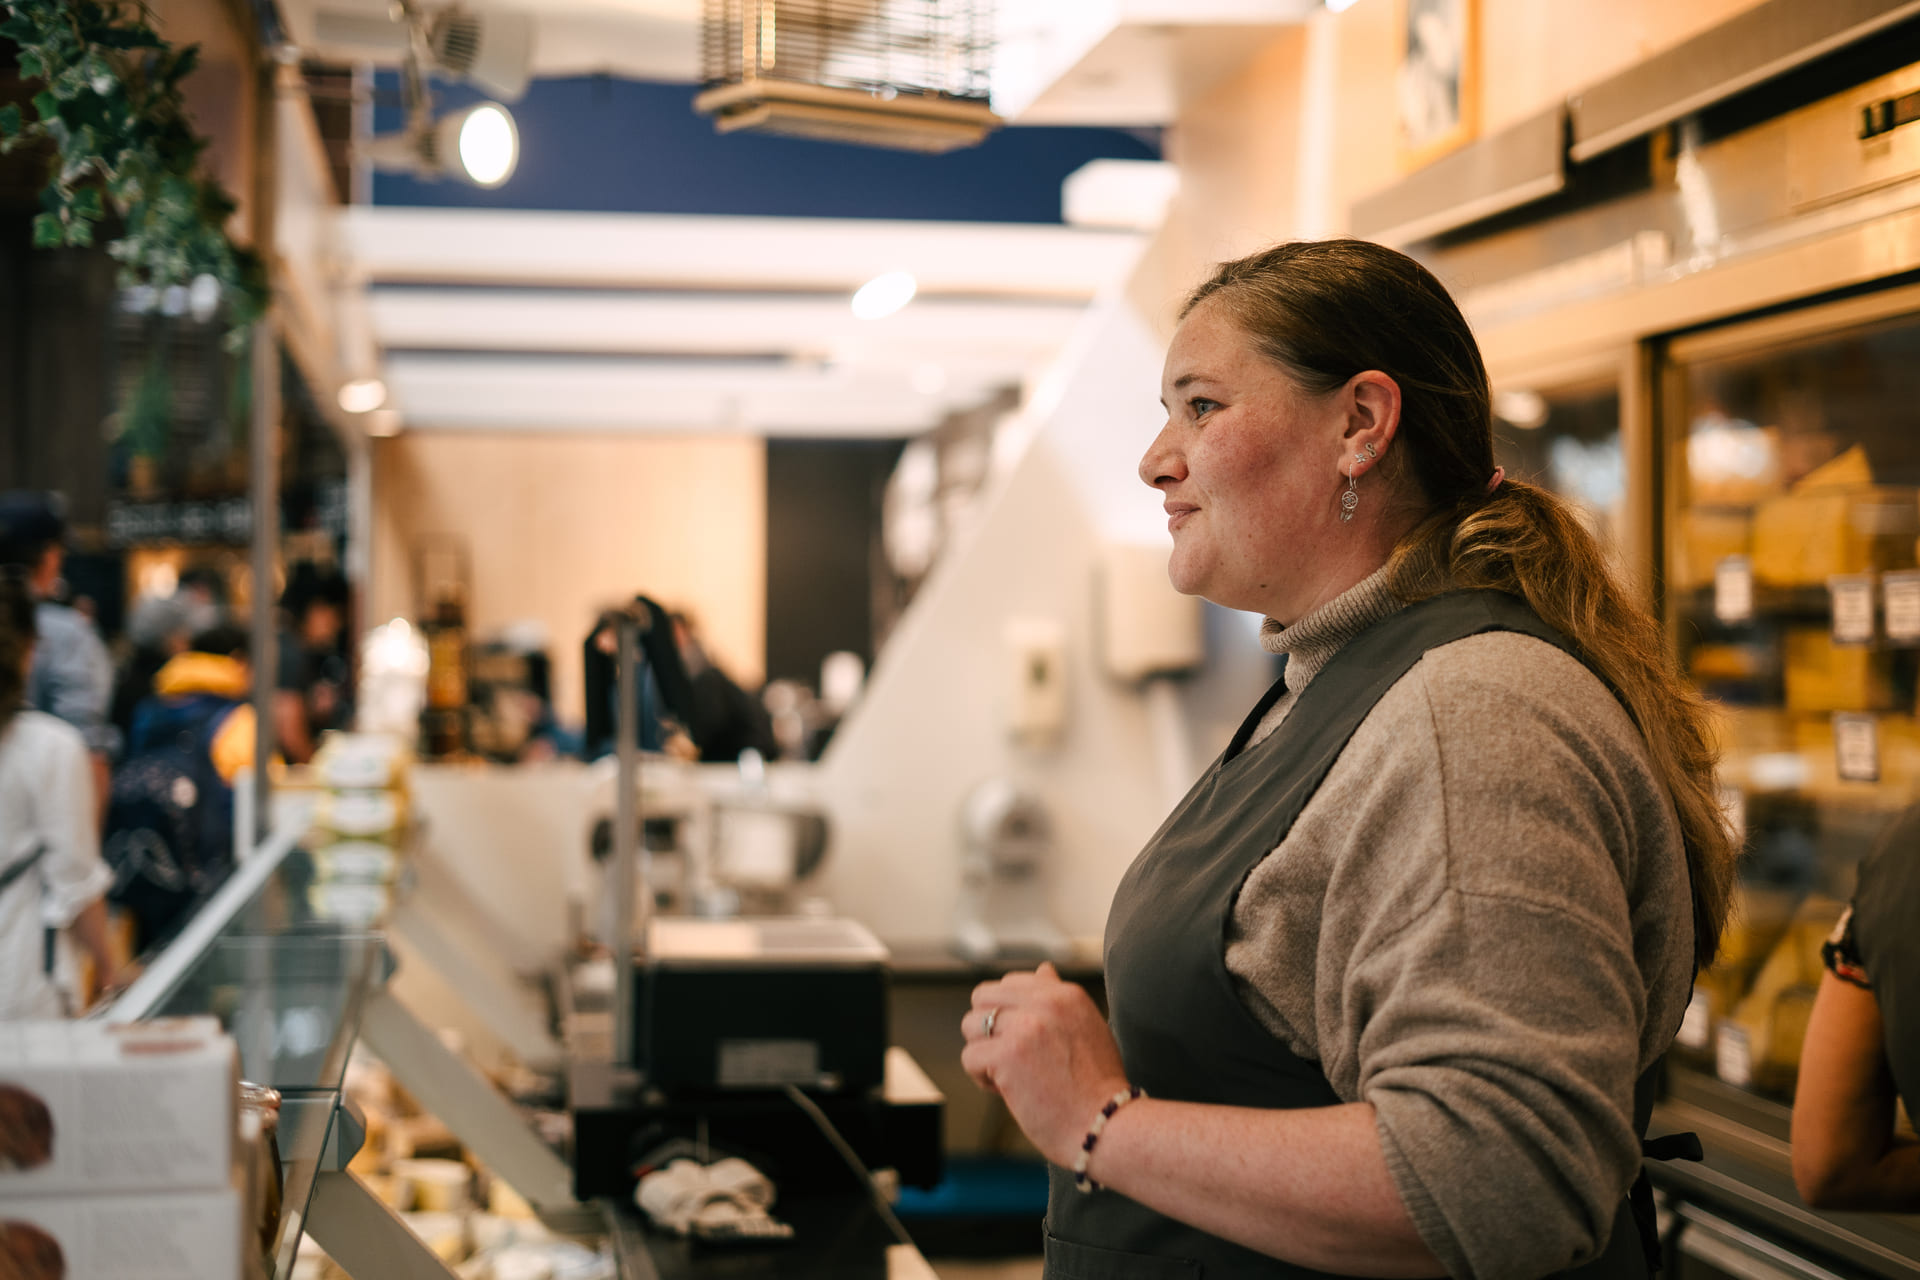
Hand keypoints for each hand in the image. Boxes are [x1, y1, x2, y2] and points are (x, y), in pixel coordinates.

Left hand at [960, 962, 1130, 1166]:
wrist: (1107, 1126)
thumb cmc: (1098, 1086)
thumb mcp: (1088, 1027)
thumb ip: (1060, 998)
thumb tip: (1043, 969)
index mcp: (1065, 994)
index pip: (1009, 983)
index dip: (1007, 1015)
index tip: (1024, 1042)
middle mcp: (1046, 1003)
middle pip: (982, 998)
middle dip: (987, 1029)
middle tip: (1010, 1058)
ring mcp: (1026, 1027)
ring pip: (970, 1025)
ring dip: (983, 1053)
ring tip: (1010, 1075)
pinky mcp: (1007, 1055)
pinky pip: (970, 1056)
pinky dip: (981, 1078)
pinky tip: (1007, 1091)